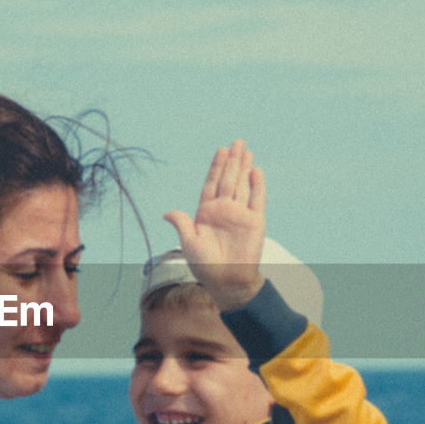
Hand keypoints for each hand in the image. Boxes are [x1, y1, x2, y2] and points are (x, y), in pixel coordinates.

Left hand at [163, 139, 266, 311]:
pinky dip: (257, 186)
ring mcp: (240, 214)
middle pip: (228, 180)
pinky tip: (256, 172)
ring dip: (244, 168)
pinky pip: (257, 200)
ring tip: (247, 150)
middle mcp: (223, 210)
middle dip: (232, 161)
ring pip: (242, 185)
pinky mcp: (254, 222)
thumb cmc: (205, 265)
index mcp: (206, 213)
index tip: (220, 151)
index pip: (211, 184)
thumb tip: (166, 213)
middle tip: (237, 142)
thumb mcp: (189, 243)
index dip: (216, 168)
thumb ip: (182, 224)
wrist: (226, 281)